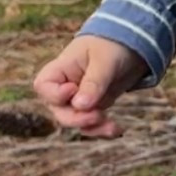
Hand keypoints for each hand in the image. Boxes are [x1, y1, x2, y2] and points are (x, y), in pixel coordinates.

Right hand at [33, 34, 148, 136]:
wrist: (131, 47)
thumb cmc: (112, 46)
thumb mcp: (104, 61)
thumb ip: (93, 82)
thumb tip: (80, 106)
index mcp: (61, 68)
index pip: (43, 86)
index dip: (55, 94)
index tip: (73, 89)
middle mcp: (65, 86)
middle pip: (59, 111)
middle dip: (77, 118)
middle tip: (98, 116)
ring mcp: (78, 99)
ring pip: (76, 122)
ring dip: (92, 128)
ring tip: (113, 127)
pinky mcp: (93, 107)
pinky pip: (91, 125)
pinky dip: (102, 130)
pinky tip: (117, 129)